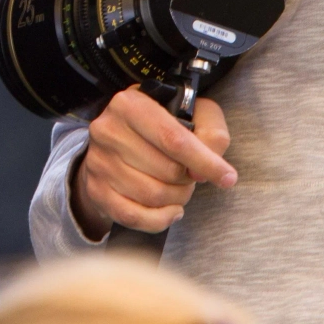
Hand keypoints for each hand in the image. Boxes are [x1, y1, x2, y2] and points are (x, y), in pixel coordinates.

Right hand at [71, 86, 235, 238]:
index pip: (173, 139)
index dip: (204, 162)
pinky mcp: (96, 189)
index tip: (227, 177)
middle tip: (189, 174)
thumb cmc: (161, 126)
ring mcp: (99, 161)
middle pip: (166, 171)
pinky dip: (160, 219)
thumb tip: (203, 171)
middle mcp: (108, 130)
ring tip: (177, 188)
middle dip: (188, 180)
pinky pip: (134, 216)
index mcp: (130, 104)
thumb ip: (211, 134)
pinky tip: (170, 210)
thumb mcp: (193, 114)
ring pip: (152, 196)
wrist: (116, 139)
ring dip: (176, 198)